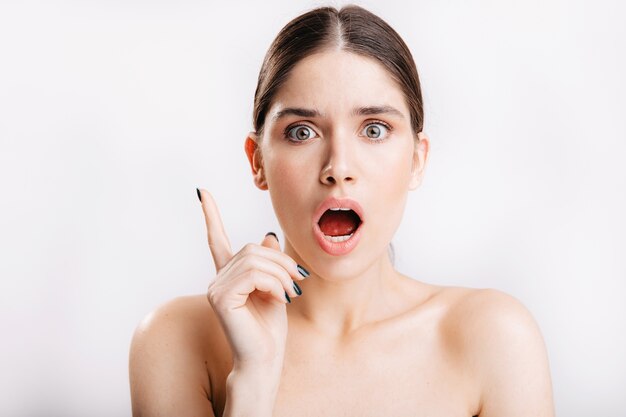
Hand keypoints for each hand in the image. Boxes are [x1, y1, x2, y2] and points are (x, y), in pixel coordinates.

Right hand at [197, 188, 307, 368]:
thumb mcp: (277, 287)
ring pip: (255, 260)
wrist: (266, 358)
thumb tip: (267, 237)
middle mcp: (218, 279)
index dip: (211, 215)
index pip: (217, 239)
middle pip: (251, 249)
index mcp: (229, 275)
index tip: (202, 192)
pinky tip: (281, 298)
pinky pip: (254, 275)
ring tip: (291, 292)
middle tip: (299, 281)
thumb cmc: (271, 327)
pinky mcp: (220, 298)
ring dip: (281, 274)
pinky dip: (275, 284)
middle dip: (281, 262)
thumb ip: (270, 263)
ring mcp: (216, 288)